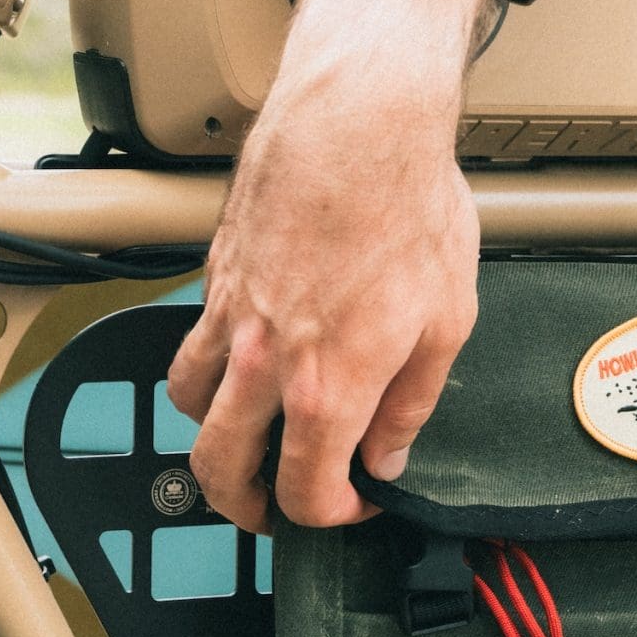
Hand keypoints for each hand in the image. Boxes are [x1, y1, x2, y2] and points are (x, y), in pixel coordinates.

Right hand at [168, 0, 499, 531]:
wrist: (359, 120)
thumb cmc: (408, 205)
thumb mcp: (447, 321)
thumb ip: (411, 403)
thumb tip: (389, 454)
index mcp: (327, 387)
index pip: (306, 492)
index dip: (335, 516)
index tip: (357, 503)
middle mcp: (265, 363)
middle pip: (220, 470)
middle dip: (247, 507)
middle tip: (276, 509)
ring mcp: (230, 319)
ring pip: (189, 410)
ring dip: (213, 440)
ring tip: (247, 444)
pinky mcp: (215, 278)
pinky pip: (189, 347)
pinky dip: (205, 376)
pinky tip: (240, 368)